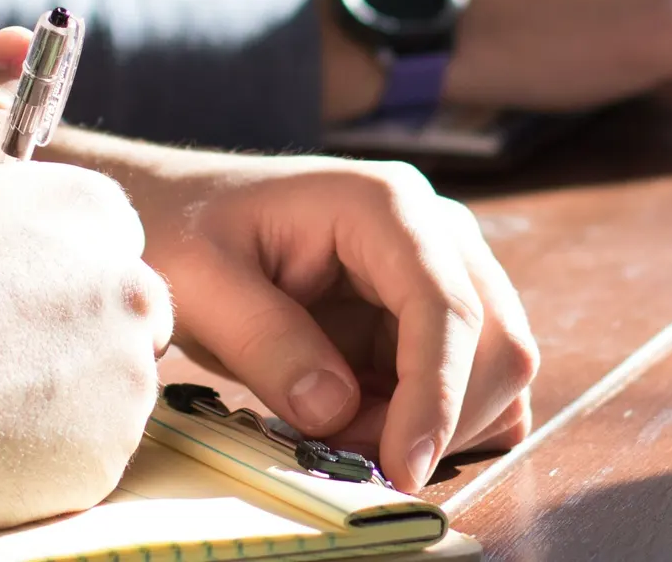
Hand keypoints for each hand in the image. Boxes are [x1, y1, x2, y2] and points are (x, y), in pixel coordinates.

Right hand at [0, 31, 173, 535]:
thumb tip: (20, 36)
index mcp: (96, 214)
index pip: (102, 242)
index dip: (41, 271)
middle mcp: (131, 289)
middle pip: (118, 313)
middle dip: (63, 330)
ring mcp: (125, 378)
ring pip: (105, 385)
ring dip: (55, 390)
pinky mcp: (105, 455)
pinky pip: (87, 452)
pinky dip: (45, 449)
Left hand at [72, 140, 538, 489]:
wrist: (175, 212)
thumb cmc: (183, 229)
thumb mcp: (200, 282)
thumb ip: (267, 342)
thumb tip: (336, 411)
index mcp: (384, 204)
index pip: (446, 305)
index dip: (436, 394)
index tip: (402, 467)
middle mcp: (434, 231)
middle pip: (497, 341)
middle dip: (438, 419)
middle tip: (347, 456)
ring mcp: (439, 271)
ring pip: (493, 370)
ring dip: (433, 426)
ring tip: (339, 434)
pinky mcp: (427, 315)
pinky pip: (468, 384)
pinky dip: (432, 423)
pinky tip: (364, 425)